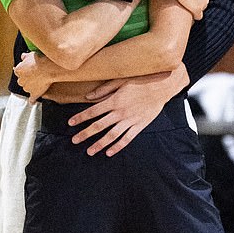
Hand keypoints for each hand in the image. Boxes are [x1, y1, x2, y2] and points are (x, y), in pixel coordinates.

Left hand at [14, 52, 53, 100]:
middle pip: (22, 81)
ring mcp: (27, 88)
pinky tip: (32, 101)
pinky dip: (32, 100)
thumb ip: (24, 57)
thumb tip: (22, 57)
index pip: (18, 71)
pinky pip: (32, 99)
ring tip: (39, 82)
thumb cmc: (39, 61)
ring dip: (31, 86)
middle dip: (27, 79)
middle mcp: (21, 80)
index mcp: (18, 70)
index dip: (24, 70)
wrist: (48, 68)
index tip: (28, 70)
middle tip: (35, 75)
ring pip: (27, 88)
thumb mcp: (30, 55)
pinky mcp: (34, 93)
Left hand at [67, 66, 189, 156]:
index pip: (92, 111)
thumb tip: (88, 97)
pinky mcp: (140, 125)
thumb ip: (104, 89)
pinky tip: (109, 152)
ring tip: (90, 151)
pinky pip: (127, 138)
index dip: (80, 118)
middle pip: (99, 126)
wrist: (162, 86)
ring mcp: (130, 120)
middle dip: (85, 134)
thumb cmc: (141, 80)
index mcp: (114, 100)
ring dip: (99, 144)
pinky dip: (118, 146)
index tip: (70, 123)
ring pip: (111, 135)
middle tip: (74, 141)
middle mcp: (120, 112)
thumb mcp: (120, 80)